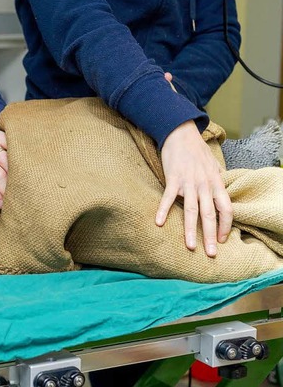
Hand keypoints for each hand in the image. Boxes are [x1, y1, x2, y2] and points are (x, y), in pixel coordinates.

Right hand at [156, 120, 232, 256]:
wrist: (180, 133)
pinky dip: (164, 210)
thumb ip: (218, 180)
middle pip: (210, 214)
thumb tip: (222, 192)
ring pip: (191, 210)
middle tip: (210, 254)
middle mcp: (204, 184)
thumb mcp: (213, 165)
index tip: (223, 240)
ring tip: (190, 246)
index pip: (226, 209)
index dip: (226, 226)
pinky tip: (159, 223)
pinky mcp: (173, 178)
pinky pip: (168, 198)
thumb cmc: (196, 150)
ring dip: (190, 230)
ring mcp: (188, 182)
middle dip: (211, 235)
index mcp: (216, 183)